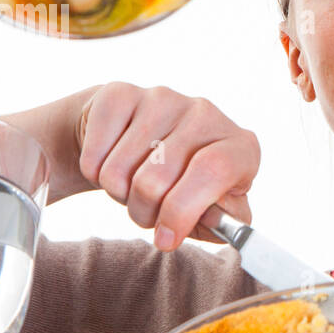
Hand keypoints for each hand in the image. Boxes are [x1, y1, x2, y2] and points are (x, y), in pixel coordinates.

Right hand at [73, 83, 259, 249]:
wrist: (140, 142)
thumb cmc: (183, 185)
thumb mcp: (213, 209)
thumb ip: (222, 221)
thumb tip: (214, 218)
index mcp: (240, 146)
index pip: (214, 170)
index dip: (183, 211)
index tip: (165, 239)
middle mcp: (206, 114)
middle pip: (157, 179)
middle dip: (144, 212)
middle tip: (148, 212)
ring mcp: (163, 98)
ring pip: (120, 171)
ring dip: (119, 193)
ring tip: (133, 184)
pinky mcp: (121, 93)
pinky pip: (95, 154)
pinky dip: (94, 173)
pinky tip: (112, 161)